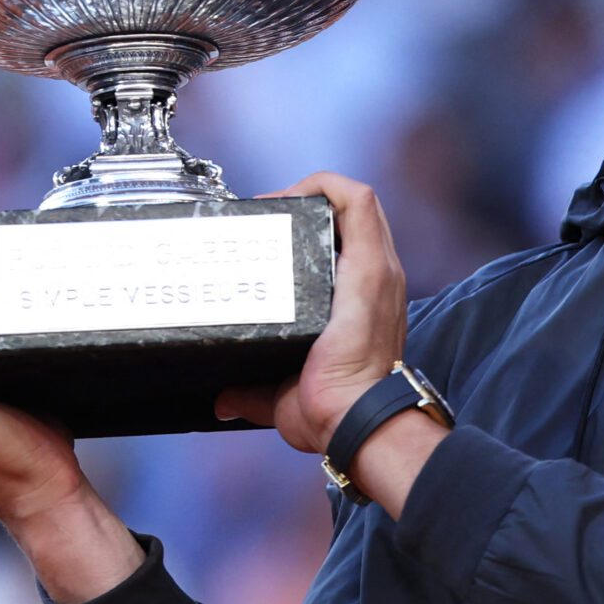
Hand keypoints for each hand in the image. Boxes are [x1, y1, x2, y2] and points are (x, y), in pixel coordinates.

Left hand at [214, 173, 407, 453]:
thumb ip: (252, 393)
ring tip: (277, 205)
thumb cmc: (333, 412)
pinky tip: (293, 194)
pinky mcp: (369, 264)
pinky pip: (358, 200)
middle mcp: (378, 280)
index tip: (270, 240)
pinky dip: (327, 186)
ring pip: (358, 202)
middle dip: (310, 206)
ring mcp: (378, 269)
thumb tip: (225, 401)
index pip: (348, 247)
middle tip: (268, 219)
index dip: (314, 231)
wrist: (355, 418)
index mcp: (363, 304)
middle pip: (352, 217)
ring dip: (317, 192)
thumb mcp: (284, 396)